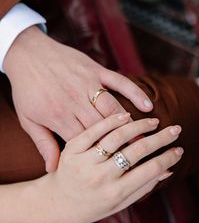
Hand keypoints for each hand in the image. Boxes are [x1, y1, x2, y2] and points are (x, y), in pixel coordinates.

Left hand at [3, 26, 152, 172]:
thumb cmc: (27, 89)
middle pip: (103, 128)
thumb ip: (43, 144)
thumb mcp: (28, 119)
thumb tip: (53, 169)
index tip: (116, 169)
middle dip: (121, 144)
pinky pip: (119, 81)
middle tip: (139, 158)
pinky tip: (147, 106)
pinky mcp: (96, 70)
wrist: (26, 53)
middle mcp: (76, 101)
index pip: (85, 142)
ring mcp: (88, 84)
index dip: (101, 157)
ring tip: (146, 139)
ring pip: (113, 108)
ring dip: (131, 124)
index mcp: (59, 116)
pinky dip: (134, 93)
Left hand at [40, 113, 182, 222]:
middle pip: (137, 151)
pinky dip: (113, 121)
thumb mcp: (119, 203)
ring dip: (140, 126)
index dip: (168, 158)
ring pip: (117, 137)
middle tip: (175, 130)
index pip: (150, 170)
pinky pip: (95, 130)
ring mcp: (85, 162)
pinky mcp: (72, 149)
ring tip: (154, 121)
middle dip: (161, 138)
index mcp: (115, 193)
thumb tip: (168, 170)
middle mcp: (101, 177)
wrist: (56, 202)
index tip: (179, 149)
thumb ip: (143, 187)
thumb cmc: (91, 205)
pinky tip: (127, 116)